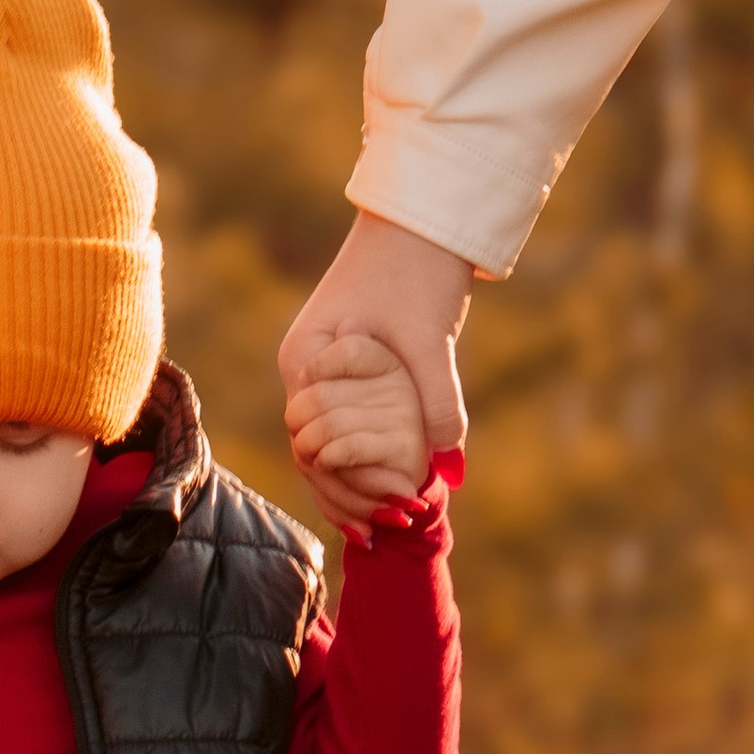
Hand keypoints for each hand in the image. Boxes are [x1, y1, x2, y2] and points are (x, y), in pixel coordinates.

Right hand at [279, 213, 473, 533]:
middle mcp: (303, 370)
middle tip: (379, 536)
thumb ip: (438, 405)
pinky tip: (379, 497)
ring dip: (349, 486)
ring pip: (324, 444)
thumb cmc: (418, 270)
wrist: (422, 218)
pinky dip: (358, 462)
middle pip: (312, 450)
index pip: (313, 440)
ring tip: (378, 531)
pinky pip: (343, 427)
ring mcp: (320, 371)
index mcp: (307, 359)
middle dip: (344, 495)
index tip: (385, 512)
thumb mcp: (430, 340)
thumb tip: (449, 471)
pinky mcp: (345, 371)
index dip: (347, 483)